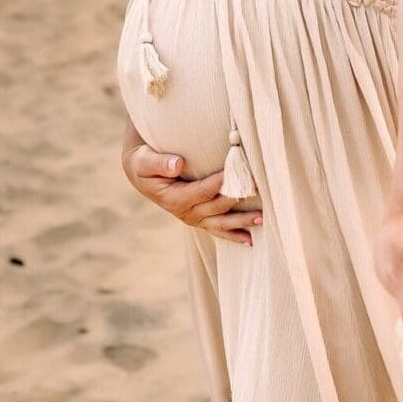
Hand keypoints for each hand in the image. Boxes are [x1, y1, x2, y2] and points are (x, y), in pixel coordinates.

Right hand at [121, 143, 260, 245]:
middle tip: (256, 187)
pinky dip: (233, 236)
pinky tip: (250, 240)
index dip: (219, 183)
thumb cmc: (143, 163)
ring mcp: (193, 218)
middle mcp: (185, 212)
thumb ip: (159, 163)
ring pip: (220, 222)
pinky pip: (218, 229)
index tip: (235, 171)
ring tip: (261, 218)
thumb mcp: (144, 161)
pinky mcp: (199, 219)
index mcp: (173, 198)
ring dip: (241, 222)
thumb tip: (178, 164)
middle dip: (236, 198)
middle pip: (216, 208)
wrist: (141, 173)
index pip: (201, 192)